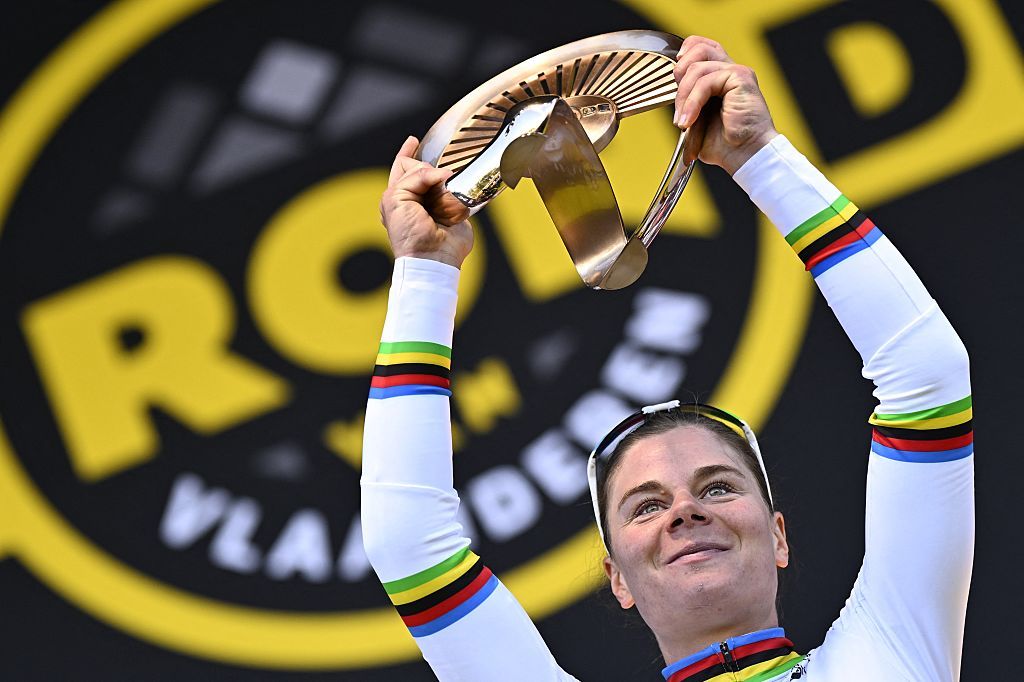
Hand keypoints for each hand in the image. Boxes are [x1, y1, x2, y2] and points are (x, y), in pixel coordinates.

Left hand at [379, 136, 472, 268]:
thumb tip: (443, 173)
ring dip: (445, 181)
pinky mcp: (457, 209)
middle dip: (428, 168)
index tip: (414, 140)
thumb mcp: (397, 198)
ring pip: (444, 177)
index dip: (408, 152)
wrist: (432, 257)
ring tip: (443, 196)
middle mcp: (419, 197)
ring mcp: (439, 203)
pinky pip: (462, 190)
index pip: (402, 166)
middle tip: (433, 180)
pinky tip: (458, 193)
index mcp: (399, 195)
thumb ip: (414, 176)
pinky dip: (461, 189)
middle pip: (425, 168)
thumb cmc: (409, 233)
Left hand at [672, 36, 778, 174]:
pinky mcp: (740, 78)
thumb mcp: (698, 122)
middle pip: (699, 48)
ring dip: (683, 96)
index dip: (686, 52)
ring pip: (697, 68)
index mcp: (722, 78)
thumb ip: (688, 103)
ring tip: (683, 121)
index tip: (676, 75)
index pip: (703, 47)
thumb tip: (673, 98)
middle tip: (678, 107)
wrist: (746, 155)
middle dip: (679, 75)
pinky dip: (692, 102)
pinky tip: (690, 121)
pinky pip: (705, 82)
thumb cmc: (726, 145)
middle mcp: (731, 71)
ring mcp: (736, 73)